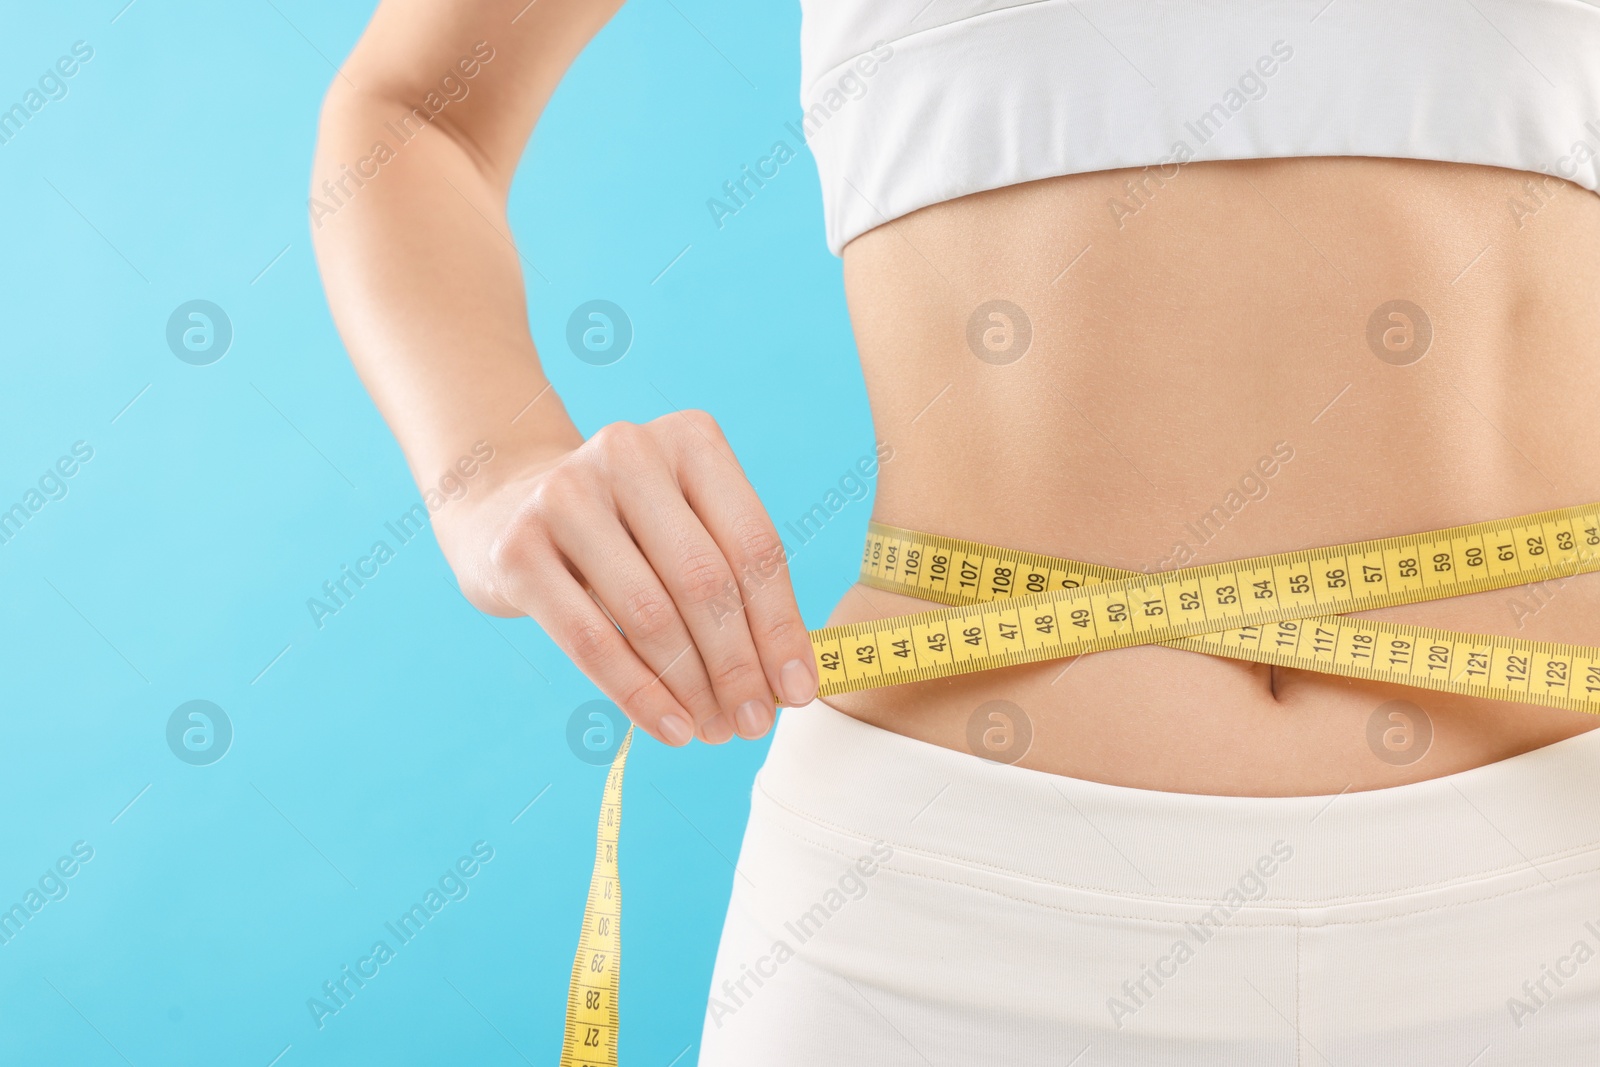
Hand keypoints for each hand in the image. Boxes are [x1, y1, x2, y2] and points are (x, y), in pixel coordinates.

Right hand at [435, 410, 817, 746]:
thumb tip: (791, 681)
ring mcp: (565, 496)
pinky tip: (669, 727)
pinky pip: (590, 639)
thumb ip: (736, 584)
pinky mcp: (518, 548)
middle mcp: (629, 453)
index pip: (754, 544)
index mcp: (690, 440)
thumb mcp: (686, 528)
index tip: (799, 691)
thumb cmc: (624, 532)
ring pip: (650, 615)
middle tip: (754, 723)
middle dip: (738, 666)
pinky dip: (638, 694)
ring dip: (692, 687)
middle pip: (705, 581)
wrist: (504, 507)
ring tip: (715, 730)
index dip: (781, 626)